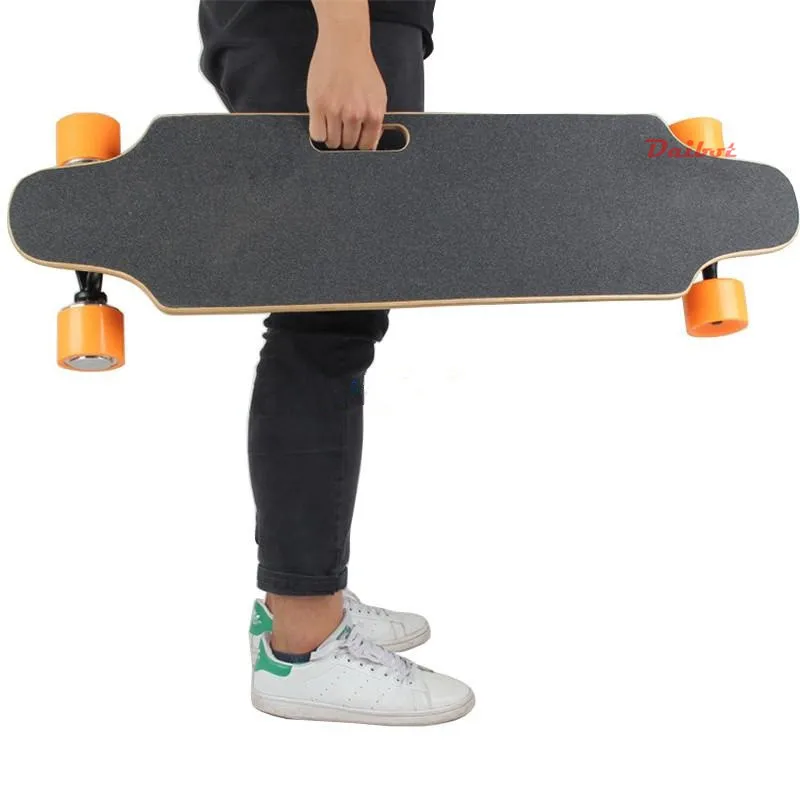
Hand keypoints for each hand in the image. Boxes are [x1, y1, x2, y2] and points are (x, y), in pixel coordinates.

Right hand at [307, 15, 386, 149]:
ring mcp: (335, 110)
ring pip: (332, 142)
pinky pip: (317, 135)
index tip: (355, 141)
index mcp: (373, 114)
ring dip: (331, 137)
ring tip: (332, 124)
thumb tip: (371, 142)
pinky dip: (319, 133)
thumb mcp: (378, 96)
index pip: (367, 146)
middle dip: (345, 139)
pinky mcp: (317, 105)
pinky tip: (321, 123)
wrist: (345, 44)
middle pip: (348, 145)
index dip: (360, 146)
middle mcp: (355, 114)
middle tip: (342, 128)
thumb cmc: (361, 67)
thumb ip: (376, 120)